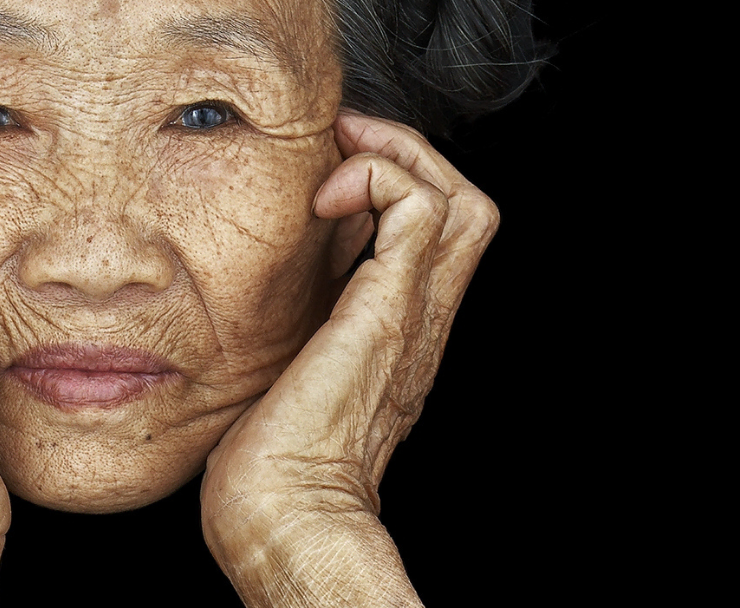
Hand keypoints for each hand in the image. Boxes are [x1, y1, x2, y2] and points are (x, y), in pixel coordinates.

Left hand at [201, 112, 499, 606]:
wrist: (283, 509)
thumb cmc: (272, 462)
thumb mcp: (290, 374)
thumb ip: (302, 328)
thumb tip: (273, 288)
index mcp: (399, 336)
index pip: (438, 238)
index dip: (398, 184)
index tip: (332, 169)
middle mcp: (420, 323)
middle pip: (468, 209)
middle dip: (407, 155)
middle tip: (343, 144)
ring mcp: (411, 316)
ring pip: (460, 200)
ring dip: (398, 156)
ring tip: (340, 158)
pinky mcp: (386, 310)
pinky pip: (418, 209)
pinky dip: (378, 177)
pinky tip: (326, 198)